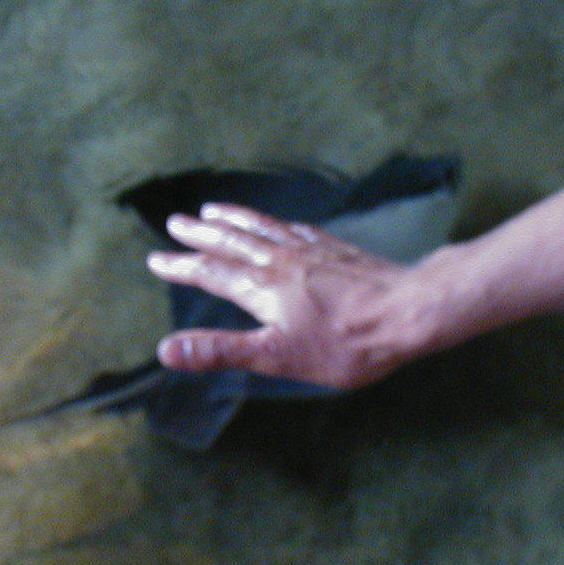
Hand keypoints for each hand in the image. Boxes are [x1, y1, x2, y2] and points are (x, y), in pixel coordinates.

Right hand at [146, 204, 430, 388]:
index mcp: (261, 288)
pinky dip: (275, 223)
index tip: (156, 258)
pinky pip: (294, 229)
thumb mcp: (277, 356)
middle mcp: (280, 261)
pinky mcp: (336, 250)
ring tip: (214, 208)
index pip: (211, 273)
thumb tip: (167, 349)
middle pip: (233, 242)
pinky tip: (278, 224)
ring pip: (262, 229)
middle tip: (177, 221)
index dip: (182, 266)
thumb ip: (221, 350)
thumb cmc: (344, 343)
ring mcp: (310, 252)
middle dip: (202, 234)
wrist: (407, 312)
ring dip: (235, 219)